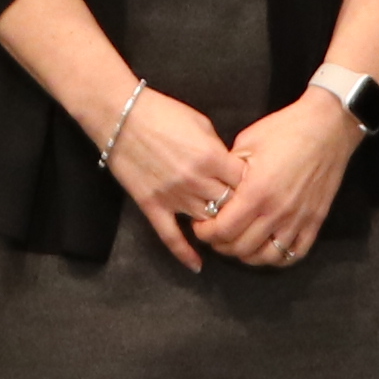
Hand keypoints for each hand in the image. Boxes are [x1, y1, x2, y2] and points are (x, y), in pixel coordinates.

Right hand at [99, 89, 242, 272]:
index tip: (257, 189)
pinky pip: (170, 236)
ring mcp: (173, 196)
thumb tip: (231, 170)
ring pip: (206, 224)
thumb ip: (219, 151)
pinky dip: (184, 254)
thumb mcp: (202, 124)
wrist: (120, 115)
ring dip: (218, 228)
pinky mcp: (152, 205)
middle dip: (240, 210)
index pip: (246, 184)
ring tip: (227, 233)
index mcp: (211, 158)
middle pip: (230, 207)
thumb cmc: (162, 113)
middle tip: (247, 214)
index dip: (255, 187)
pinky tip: (197, 265)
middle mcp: (195, 181)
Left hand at [193, 94, 359, 270]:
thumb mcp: (246, 143)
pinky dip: (278, 257)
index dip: (206, 233)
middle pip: (241, 248)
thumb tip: (215, 189)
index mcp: (256, 192)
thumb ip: (228, 171)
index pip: (223, 230)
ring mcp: (298, 219)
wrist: (327, 127)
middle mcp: (277, 211)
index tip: (201, 226)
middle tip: (216, 234)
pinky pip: (295, 254)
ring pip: (267, 257)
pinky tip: (267, 247)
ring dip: (248, 255)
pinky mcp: (315, 221)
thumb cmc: (285, 129)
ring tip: (239, 242)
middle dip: (221, 244)